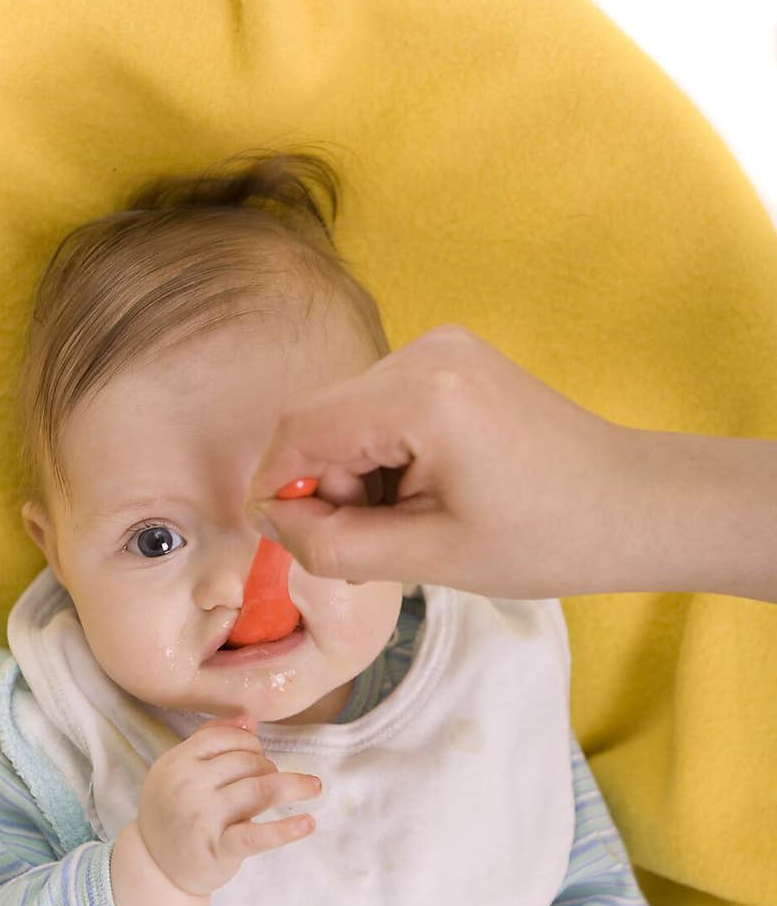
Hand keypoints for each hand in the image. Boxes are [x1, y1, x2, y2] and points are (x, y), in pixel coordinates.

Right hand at [136, 714, 322, 898]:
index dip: (249, 743)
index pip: (224, 737)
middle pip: (245, 762)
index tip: (258, 756)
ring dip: (290, 785)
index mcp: (176, 762)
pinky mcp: (218, 849)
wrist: (156, 868)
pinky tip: (307, 823)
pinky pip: (256, 836)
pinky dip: (285, 830)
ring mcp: (202, 818)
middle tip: (270, 783)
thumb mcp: (180, 771)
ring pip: (259, 788)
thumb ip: (210, 740)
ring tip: (310, 788)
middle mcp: (187, 786)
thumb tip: (249, 720)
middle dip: (267, 767)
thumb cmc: (175, 813)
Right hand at [243, 321, 776, 602]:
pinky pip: (383, 407)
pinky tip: (422, 495)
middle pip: (322, 420)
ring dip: (355, 475)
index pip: (299, 429)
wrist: (633, 505)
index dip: (276, 487)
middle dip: (325, 487)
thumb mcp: (431, 556)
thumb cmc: (549, 538)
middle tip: (366, 552)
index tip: (288, 542)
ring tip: (408, 526)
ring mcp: (442, 349)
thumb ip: (336, 542)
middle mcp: (425, 352)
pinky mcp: (454, 360)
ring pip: (349, 416)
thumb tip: (273, 522)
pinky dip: (383, 456)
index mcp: (421, 394)